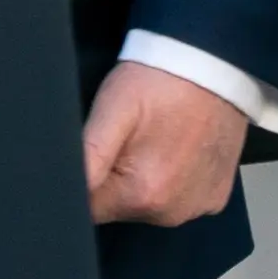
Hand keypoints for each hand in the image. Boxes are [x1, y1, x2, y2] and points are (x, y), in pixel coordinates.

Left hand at [82, 61, 248, 226]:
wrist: (214, 66)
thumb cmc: (159, 83)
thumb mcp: (110, 111)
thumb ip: (86, 158)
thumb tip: (64, 191)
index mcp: (141, 195)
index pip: (88, 209)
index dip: (82, 182)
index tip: (94, 152)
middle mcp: (171, 212)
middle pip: (117, 208)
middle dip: (111, 179)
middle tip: (123, 138)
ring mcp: (196, 207)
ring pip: (146, 205)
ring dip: (140, 180)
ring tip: (151, 139)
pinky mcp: (214, 198)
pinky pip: (176, 198)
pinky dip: (169, 179)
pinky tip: (173, 148)